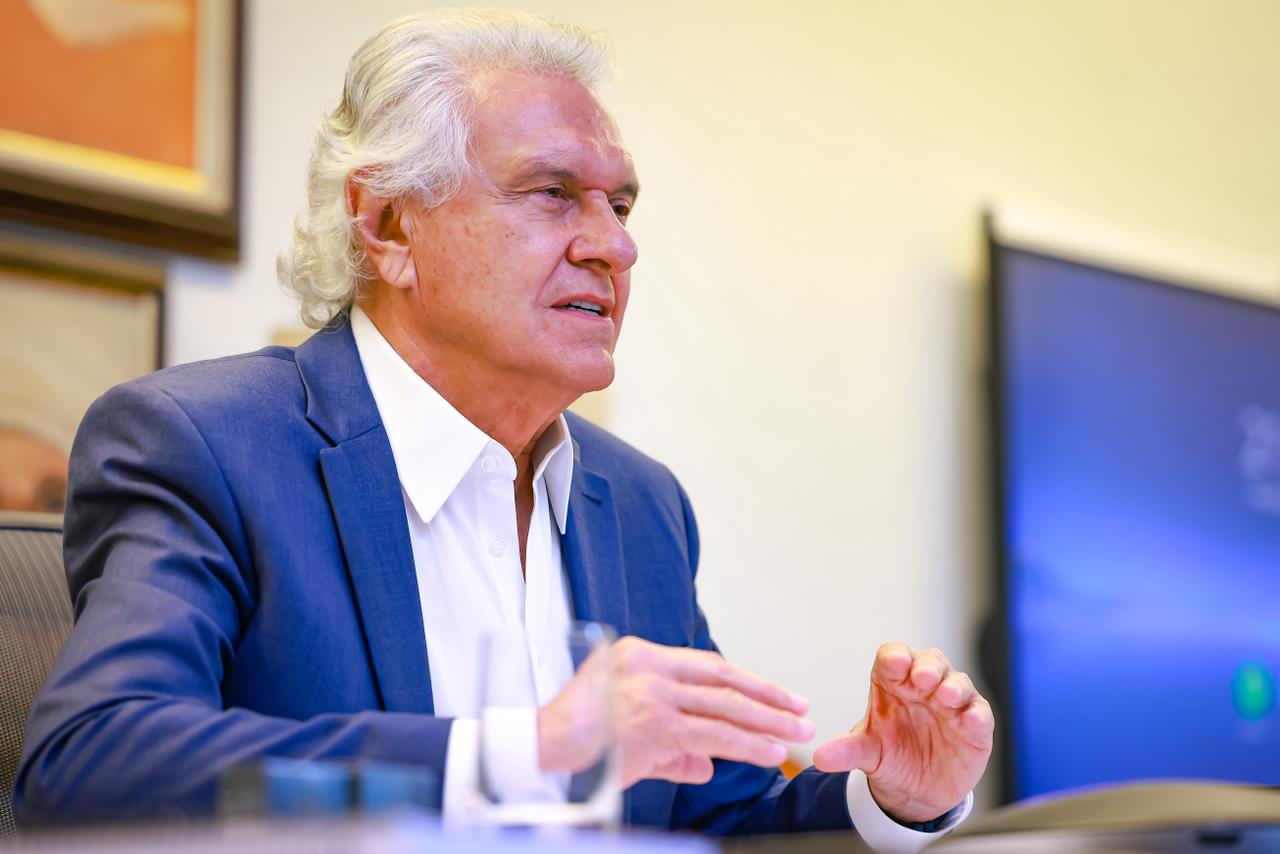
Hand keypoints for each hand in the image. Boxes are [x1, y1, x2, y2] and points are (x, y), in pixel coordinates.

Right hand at [538, 636, 813, 787]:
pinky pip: (713, 737)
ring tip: (795, 734)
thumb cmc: (578, 736)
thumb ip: (670, 745)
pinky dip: (746, 745)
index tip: (777, 693)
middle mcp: (649, 667)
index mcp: (641, 654)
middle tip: (800, 709)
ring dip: (766, 723)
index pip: (707, 664)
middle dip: (768, 698)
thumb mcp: (626, 726)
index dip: (747, 680)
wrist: (540, 749)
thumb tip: (704, 765)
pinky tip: (768, 753)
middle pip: (723, 681)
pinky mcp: (656, 726)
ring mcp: (653, 695)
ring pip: (725, 708)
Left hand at [813, 642, 993, 823]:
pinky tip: (969, 720)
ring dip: (953, 686)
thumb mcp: (867, 753)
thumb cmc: (891, 756)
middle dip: (927, 666)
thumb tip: (819, 757)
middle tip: (922, 677)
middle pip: (929, 661)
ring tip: (946, 695)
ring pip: (958, 682)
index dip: (894, 657)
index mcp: (893, 683)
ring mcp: (952, 704)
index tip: (893, 663)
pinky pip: (980, 714)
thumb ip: (847, 750)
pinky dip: (976, 715)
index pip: (893, 657)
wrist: (916, 790)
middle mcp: (924, 687)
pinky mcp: (975, 727)